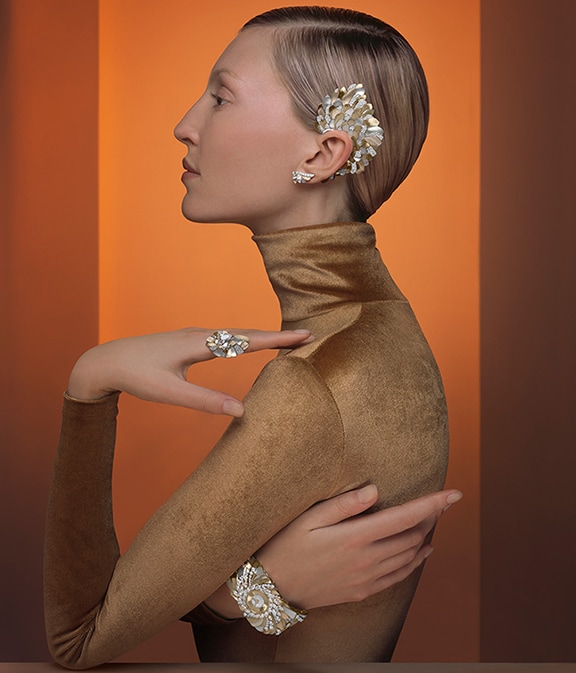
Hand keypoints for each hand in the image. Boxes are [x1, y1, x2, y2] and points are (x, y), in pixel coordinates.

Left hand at [67, 327, 311, 415]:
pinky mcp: (189, 341)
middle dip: (276, 335)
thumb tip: (241, 411)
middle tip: (306, 336)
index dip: (276, 340)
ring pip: (235, 334)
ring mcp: (194, 335)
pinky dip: (244, 339)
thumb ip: (205, 402)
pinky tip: (247, 344)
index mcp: (199, 344)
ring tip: (285, 340)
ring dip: (261, 336)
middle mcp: (200, 334)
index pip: (246, 340)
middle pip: (246, 333)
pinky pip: (224, 337)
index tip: (303, 336)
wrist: (106, 360)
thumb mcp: (170, 393)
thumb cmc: (136, 376)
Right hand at [256, 485, 462, 609]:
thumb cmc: (286, 545)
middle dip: (432, 517)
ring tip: (433, 520)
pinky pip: (398, 577)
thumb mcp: (309, 518)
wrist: (270, 587)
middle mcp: (367, 560)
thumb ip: (344, 504)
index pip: (406, 517)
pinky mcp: (361, 591)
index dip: (433, 504)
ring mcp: (366, 579)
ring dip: (425, 537)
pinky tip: (421, 553)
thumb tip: (375, 490)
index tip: (454, 494)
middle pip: (412, 536)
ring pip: (409, 556)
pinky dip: (415, 562)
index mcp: (356, 537)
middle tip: (442, 501)